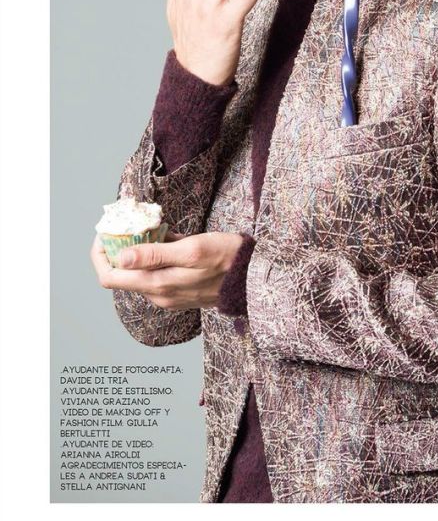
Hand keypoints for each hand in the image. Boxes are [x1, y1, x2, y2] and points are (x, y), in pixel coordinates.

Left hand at [90, 230, 245, 309]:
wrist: (254, 278)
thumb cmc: (227, 258)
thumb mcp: (192, 249)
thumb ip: (155, 254)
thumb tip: (121, 257)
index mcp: (157, 285)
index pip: (108, 276)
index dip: (100, 253)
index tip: (106, 231)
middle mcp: (158, 296)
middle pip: (121, 275)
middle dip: (119, 248)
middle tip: (129, 223)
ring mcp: (168, 297)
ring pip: (138, 274)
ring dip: (138, 251)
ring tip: (154, 229)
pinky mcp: (178, 294)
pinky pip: (155, 276)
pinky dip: (153, 258)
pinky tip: (168, 242)